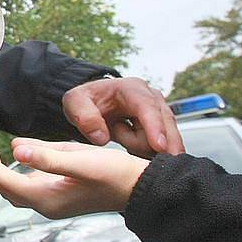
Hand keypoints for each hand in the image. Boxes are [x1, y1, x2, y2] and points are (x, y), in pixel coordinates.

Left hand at [0, 135, 149, 216]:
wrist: (140, 188)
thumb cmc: (115, 175)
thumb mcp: (80, 160)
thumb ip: (47, 156)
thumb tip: (16, 149)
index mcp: (46, 198)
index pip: (3, 179)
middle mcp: (46, 204)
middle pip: (5, 187)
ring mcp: (54, 202)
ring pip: (16, 188)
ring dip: (1, 170)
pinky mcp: (61, 196)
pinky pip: (31, 184)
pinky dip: (18, 171)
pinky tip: (21, 154)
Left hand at [62, 76, 183, 156]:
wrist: (96, 102)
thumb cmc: (87, 101)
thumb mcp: (75, 103)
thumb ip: (84, 117)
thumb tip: (101, 137)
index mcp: (131, 89)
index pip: (147, 106)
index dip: (155, 126)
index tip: (159, 146)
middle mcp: (152, 97)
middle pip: (163, 126)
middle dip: (149, 143)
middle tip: (121, 141)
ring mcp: (161, 112)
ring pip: (166, 140)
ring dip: (143, 147)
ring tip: (120, 136)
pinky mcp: (164, 126)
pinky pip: (166, 147)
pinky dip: (151, 152)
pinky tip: (134, 149)